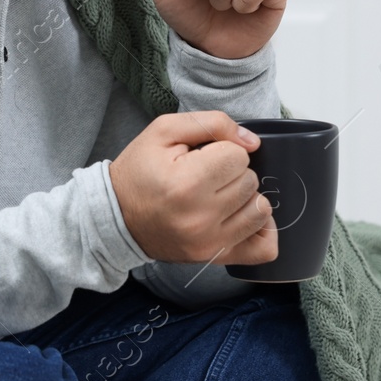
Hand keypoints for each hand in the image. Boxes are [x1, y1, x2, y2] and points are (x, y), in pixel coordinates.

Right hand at [109, 110, 277, 265]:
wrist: (116, 217)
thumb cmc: (139, 171)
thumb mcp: (164, 130)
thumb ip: (212, 123)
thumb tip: (252, 142)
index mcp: (186, 182)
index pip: (238, 155)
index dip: (222, 150)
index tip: (201, 157)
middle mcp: (201, 217)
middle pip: (250, 181)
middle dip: (232, 173)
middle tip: (205, 177)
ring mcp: (210, 242)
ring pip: (260, 210)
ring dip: (244, 198)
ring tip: (219, 196)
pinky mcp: (215, 257)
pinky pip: (263, 248)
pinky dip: (262, 231)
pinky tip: (241, 217)